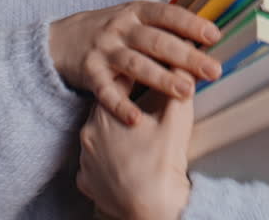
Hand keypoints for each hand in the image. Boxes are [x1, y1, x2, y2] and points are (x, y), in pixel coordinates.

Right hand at [49, 1, 222, 124]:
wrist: (62, 39)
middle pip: (156, 41)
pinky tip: (136, 119)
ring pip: (136, 64)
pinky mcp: (90, 73)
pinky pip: (107, 91)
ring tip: (186, 92)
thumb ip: (164, 27)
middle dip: (186, 57)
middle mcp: (121, 28)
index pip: (167, 14)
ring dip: (161, 78)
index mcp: (137, 12)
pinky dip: (121, 105)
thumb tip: (209, 38)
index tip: (214, 35)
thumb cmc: (112, 31)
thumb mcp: (134, 19)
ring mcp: (104, 50)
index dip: (190, 24)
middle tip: (212, 71)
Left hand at [78, 76, 193, 219]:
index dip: (133, 78)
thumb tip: (183, 63)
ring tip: (134, 138)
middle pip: (105, 110)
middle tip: (142, 111)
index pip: (116, 83)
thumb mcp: (176, 116)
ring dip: (113, 134)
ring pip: (97, 137)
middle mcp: (88, 133)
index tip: (143, 76)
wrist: (154, 208)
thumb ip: (179, 83)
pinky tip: (122, 162)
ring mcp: (85, 159)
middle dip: (123, 108)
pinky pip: (93, 165)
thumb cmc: (163, 161)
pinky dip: (107, 161)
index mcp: (105, 111)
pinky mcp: (86, 181)